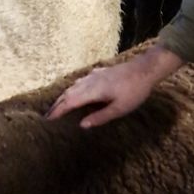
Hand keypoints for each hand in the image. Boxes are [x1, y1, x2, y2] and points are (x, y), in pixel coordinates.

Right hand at [46, 43, 184, 128]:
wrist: (146, 69)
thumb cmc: (135, 91)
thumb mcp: (119, 109)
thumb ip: (100, 117)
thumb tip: (82, 125)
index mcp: (93, 91)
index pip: (70, 102)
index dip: (58, 111)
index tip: (47, 120)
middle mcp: (90, 81)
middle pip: (68, 93)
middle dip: (57, 104)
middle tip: (47, 116)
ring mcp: (95, 75)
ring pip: (73, 86)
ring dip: (64, 96)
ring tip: (58, 105)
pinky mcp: (100, 72)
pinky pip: (81, 81)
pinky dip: (73, 88)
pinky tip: (75, 90)